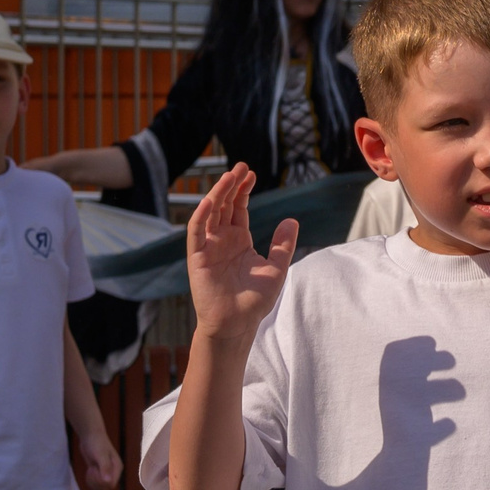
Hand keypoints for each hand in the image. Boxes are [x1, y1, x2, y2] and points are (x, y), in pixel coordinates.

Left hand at [75, 427, 121, 489]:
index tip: (95, 472)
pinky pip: (96, 482)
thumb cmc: (96, 444)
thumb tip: (108, 481)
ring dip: (92, 481)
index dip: (101, 483)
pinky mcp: (99, 471)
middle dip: (96, 482)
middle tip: (91, 470)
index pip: (111, 484)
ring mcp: (106, 471)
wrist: (90, 436)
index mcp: (117, 468)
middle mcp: (113, 471)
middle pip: (106, 487)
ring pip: (100, 486)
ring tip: (90, 470)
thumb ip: (105, 468)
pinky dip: (90, 480)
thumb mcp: (100, 455)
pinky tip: (89, 470)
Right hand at [185, 164, 296, 344]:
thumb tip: (292, 220)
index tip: (251, 173)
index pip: (239, 209)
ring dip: (217, 194)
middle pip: (224, 206)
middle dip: (232, 186)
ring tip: (229, 176)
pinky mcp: (197, 258)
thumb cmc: (255, 300)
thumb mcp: (276, 268)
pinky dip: (201, 216)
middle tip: (241, 166)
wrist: (238, 322)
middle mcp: (222, 241)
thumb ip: (283, 244)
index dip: (243, 191)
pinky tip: (210, 201)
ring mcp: (209, 248)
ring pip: (210, 214)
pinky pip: (196, 233)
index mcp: (240, 241)